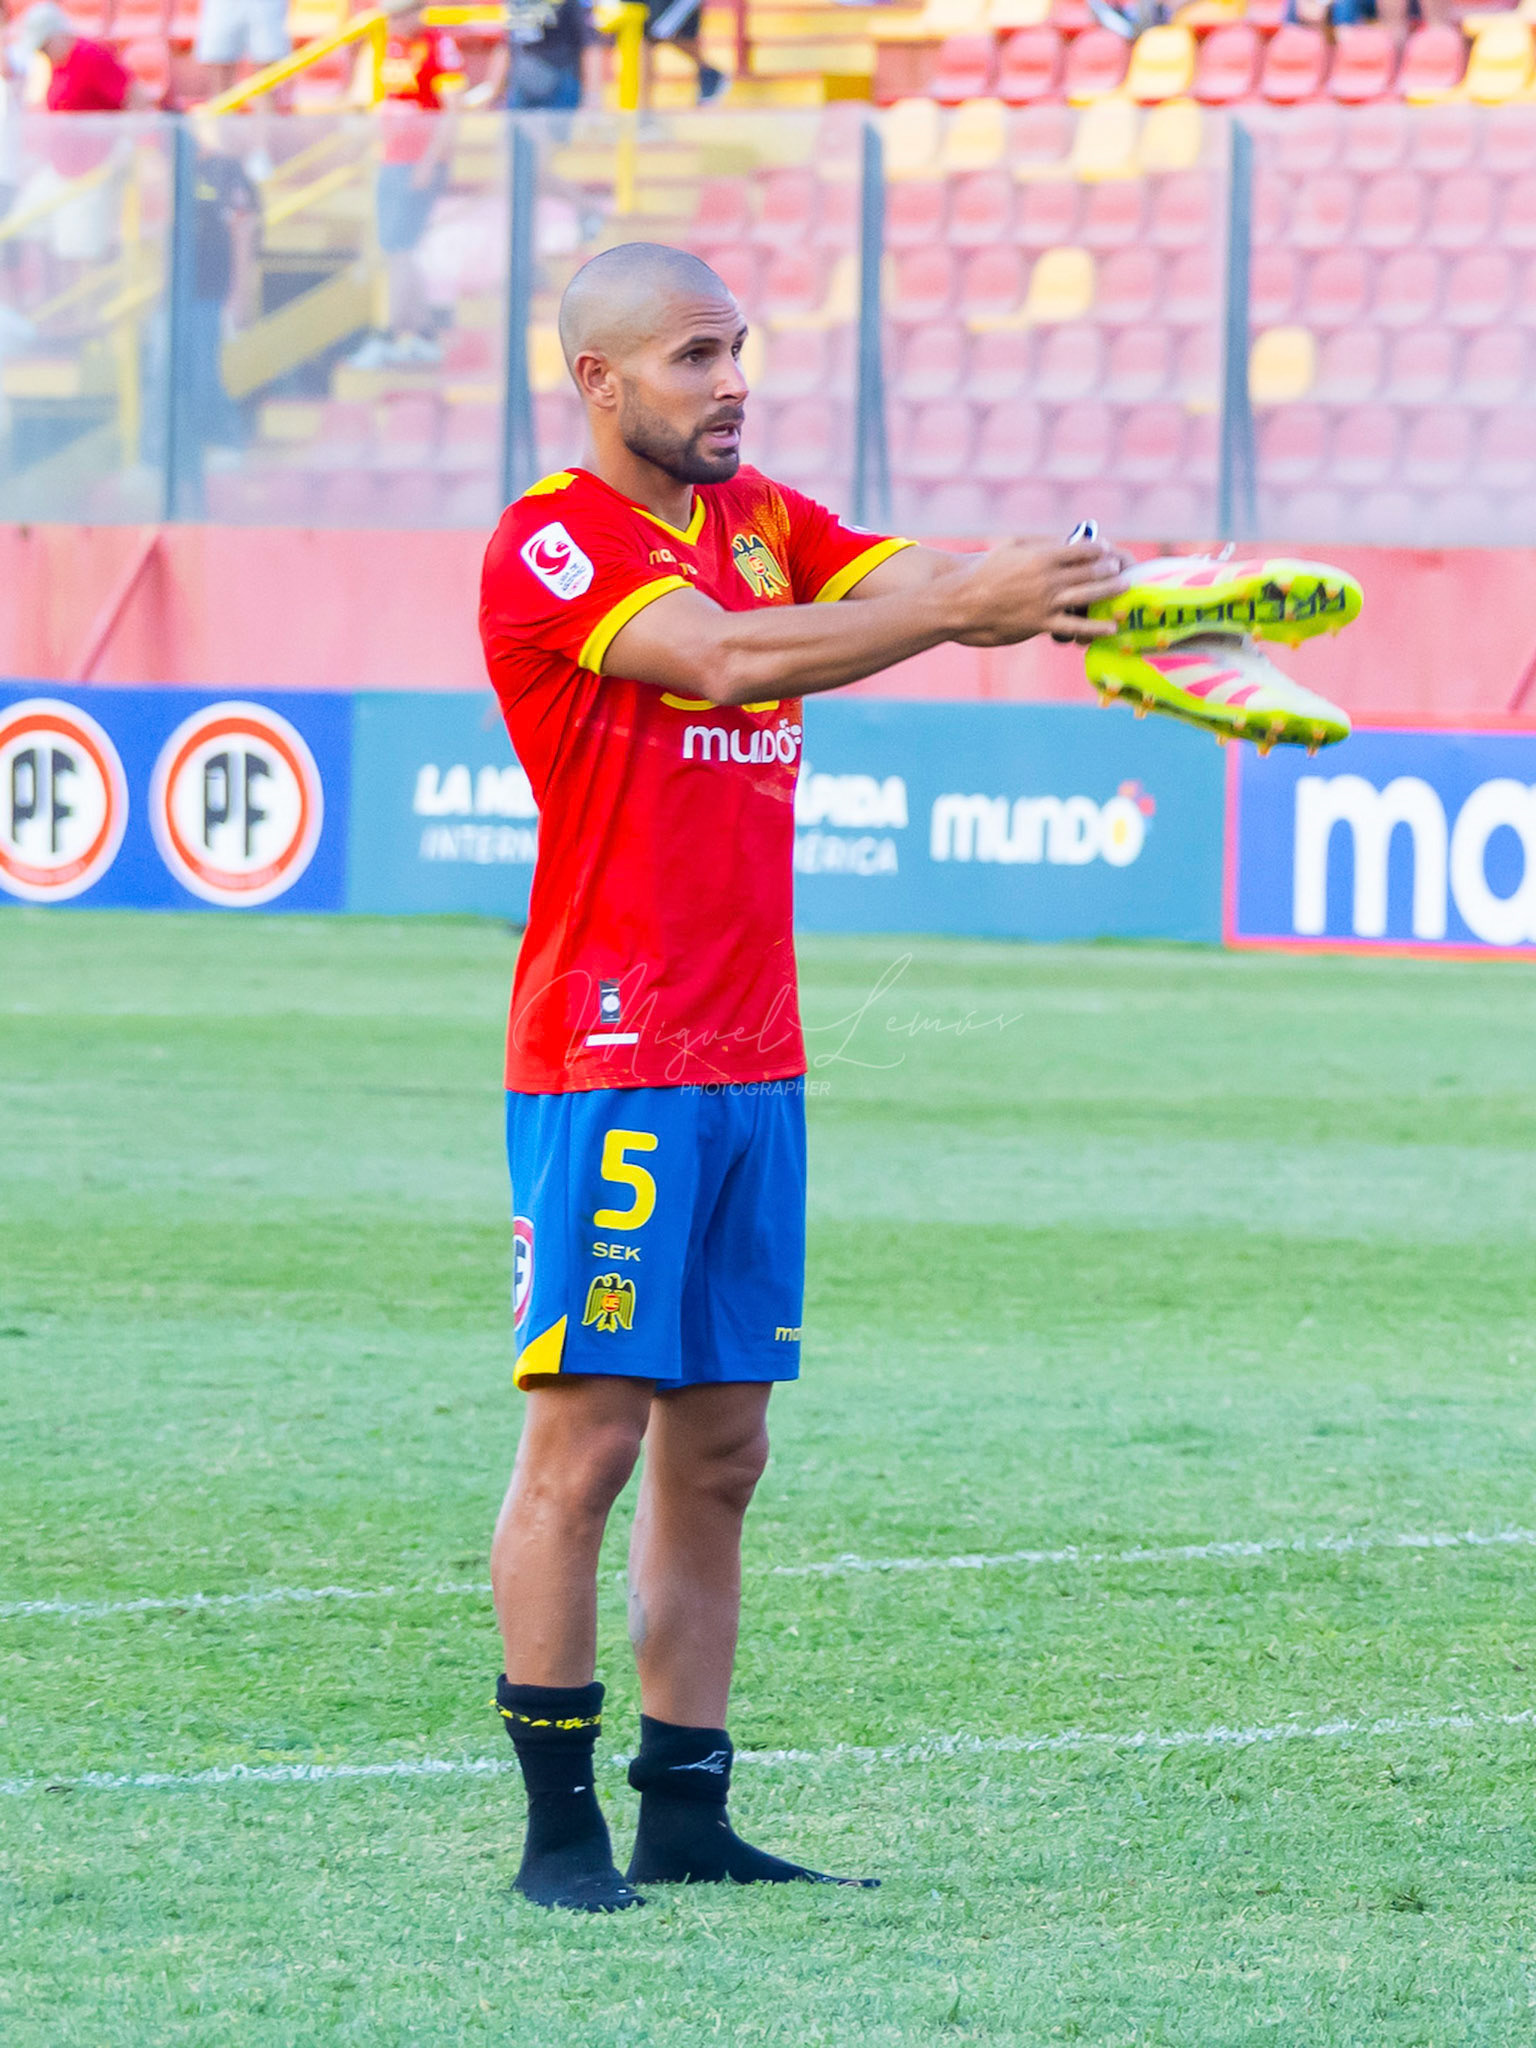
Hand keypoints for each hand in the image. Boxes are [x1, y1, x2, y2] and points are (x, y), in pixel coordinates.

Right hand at [943, 540, 1129, 647]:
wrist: (960, 603)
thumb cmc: (983, 573)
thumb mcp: (1010, 549)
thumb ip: (1036, 546)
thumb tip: (1058, 544)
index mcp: (1040, 556)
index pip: (1080, 549)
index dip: (1098, 549)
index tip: (1106, 550)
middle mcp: (1047, 578)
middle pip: (1090, 571)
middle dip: (1110, 568)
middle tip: (1121, 567)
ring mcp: (1045, 602)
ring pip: (1088, 595)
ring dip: (1110, 590)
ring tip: (1124, 586)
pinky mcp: (1040, 624)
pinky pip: (1074, 626)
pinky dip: (1095, 627)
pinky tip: (1111, 626)